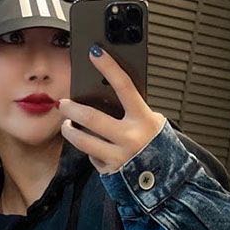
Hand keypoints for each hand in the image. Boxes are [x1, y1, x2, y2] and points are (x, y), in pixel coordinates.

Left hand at [57, 46, 165, 174]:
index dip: (109, 67)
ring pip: (83, 141)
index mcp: (143, 119)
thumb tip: (105, 93)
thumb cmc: (156, 145)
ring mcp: (119, 156)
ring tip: (66, 125)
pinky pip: (92, 158)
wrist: (167, 177)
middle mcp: (130, 137)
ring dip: (69, 131)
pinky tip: (92, 148)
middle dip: (72, 109)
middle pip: (91, 118)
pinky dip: (89, 151)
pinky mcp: (111, 171)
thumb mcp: (151, 122)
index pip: (124, 86)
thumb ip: (131, 110)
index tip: (95, 53)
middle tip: (63, 104)